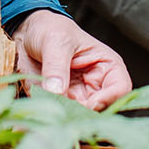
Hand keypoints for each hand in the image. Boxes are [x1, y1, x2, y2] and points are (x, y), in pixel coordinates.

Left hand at [12, 10, 131, 110]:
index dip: (109, 99)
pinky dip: (48, 120)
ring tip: (50, 115)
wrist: (27, 32)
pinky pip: (57, 117)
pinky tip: (39, 116)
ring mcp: (77, 97)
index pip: (120, 88)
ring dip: (65, 119)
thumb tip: (57, 91)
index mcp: (106, 66)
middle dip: (84, 114)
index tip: (90, 104)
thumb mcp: (56, 41)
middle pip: (100, 109)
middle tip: (65, 114)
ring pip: (79, 118)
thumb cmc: (50, 29)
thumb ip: (57, 66)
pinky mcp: (58, 104)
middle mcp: (95, 86)